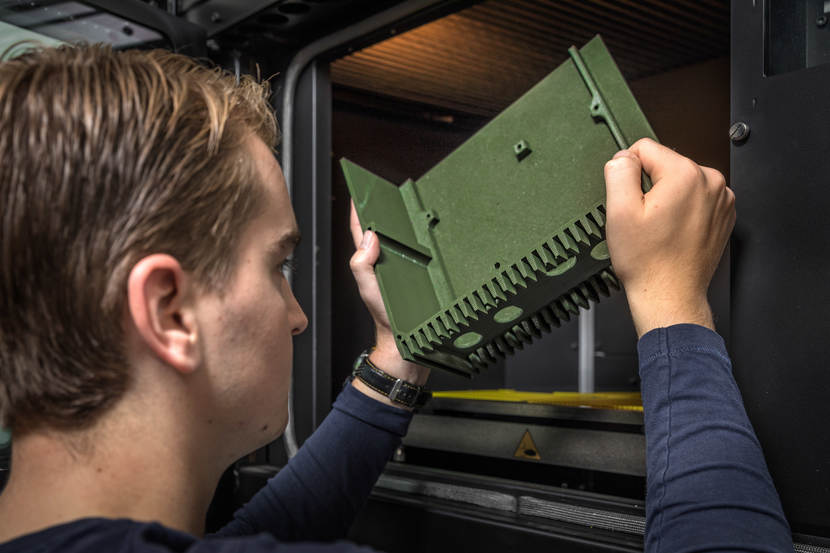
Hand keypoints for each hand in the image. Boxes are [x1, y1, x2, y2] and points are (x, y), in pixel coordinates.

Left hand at [348, 201, 428, 406]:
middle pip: (386, 229)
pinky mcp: (424, 273)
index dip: (358, 209)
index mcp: (372, 262)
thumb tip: (369, 237)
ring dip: (409, 223)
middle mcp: (389, 262)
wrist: (409, 344)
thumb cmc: (388, 319)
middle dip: (386, 208)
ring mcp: (407, 267)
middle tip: (389, 188)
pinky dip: (427, 241)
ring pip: (407, 239)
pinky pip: (425, 252)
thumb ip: (363, 265)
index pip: (361, 230)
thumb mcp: (370, 290)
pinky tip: (433, 232)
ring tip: (411, 204)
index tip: (360, 189)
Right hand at [604, 138, 734, 337]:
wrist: (670, 295)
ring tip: (659, 228)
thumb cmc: (648, 261)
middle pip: (665, 164)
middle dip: (650, 186)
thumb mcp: (618, 211)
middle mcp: (710, 182)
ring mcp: (721, 199)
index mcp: (685, 174)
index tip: (630, 199)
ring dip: (667, 198)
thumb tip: (623, 157)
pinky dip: (682, 210)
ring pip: (680, 181)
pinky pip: (694, 198)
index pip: (645, 148)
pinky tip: (673, 232)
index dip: (628, 171)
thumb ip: (618, 172)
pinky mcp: (724, 214)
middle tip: (644, 220)